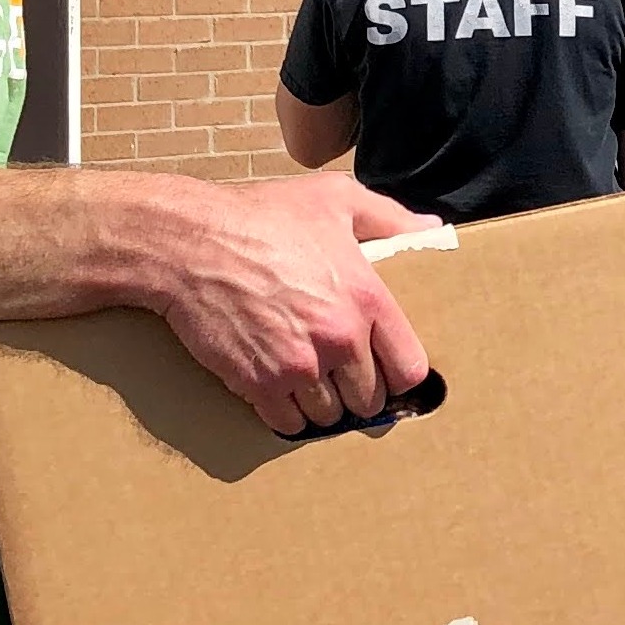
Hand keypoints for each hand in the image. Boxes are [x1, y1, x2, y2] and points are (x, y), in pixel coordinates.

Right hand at [153, 175, 436, 436]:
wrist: (191, 243)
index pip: (410, 368)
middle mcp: (339, 339)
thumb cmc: (262, 216)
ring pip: (330, 416)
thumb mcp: (335, 199)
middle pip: (370, 399)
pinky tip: (279, 389)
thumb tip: (433, 231)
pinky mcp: (259, 385)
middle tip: (341, 375)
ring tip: (309, 380)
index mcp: (366, 298)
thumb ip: (391, 218)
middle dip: (358, 390)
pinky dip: (287, 415)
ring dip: (323, 405)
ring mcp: (299, 366)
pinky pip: (289, 424)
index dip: (400, 375)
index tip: (386, 370)